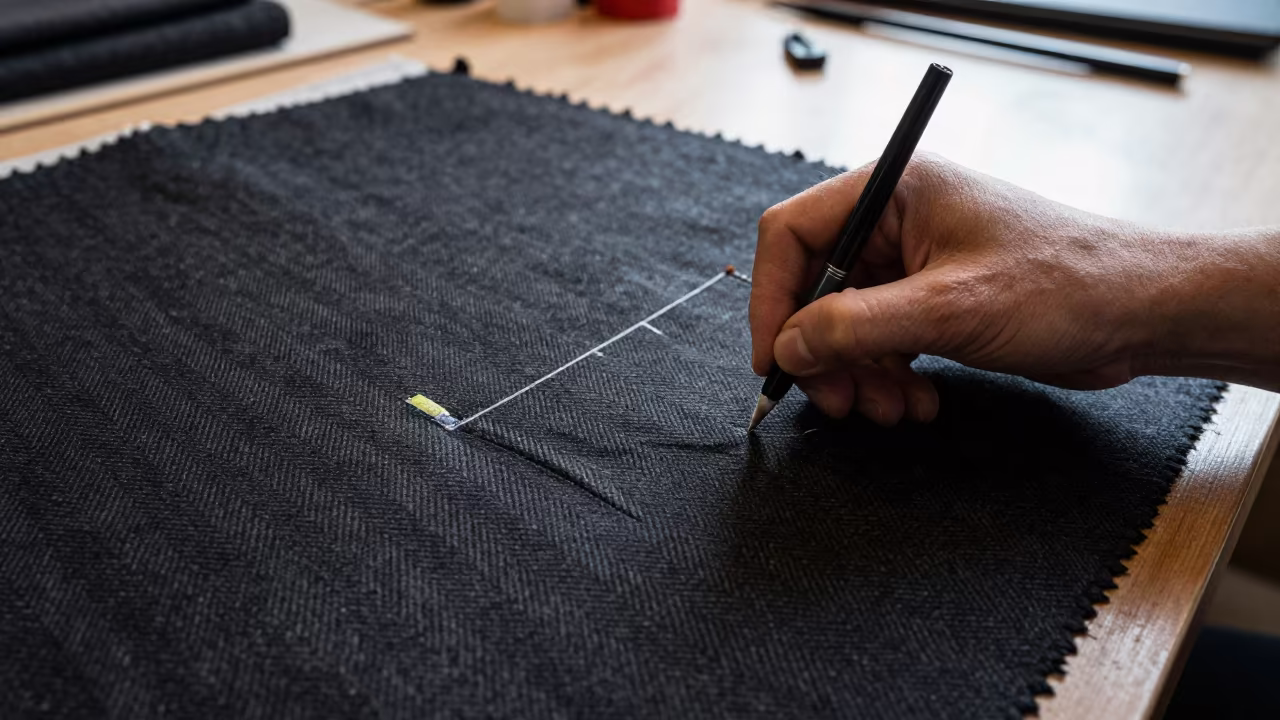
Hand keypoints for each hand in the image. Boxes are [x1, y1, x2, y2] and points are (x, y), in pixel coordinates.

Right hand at [749, 154, 1272, 425]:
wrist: (1143, 314)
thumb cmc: (1067, 285)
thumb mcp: (949, 309)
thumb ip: (855, 326)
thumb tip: (786, 345)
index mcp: (896, 190)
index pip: (794, 234)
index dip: (772, 297)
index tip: (774, 356)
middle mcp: (898, 220)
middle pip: (815, 287)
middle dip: (821, 351)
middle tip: (836, 400)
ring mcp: (916, 263)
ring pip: (845, 324)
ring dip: (858, 375)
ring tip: (889, 410)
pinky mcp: (935, 302)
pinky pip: (881, 343)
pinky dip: (888, 378)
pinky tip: (918, 403)